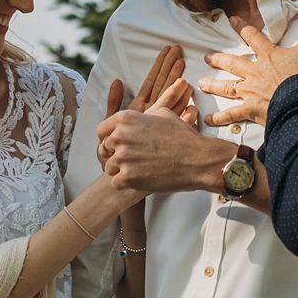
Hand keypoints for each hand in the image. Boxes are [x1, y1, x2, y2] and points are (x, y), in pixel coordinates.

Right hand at [98, 44, 195, 167]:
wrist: (122, 180)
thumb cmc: (116, 154)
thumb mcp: (111, 127)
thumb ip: (113, 103)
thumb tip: (117, 80)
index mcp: (135, 112)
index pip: (151, 83)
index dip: (160, 67)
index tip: (170, 51)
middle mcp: (147, 119)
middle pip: (162, 88)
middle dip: (170, 68)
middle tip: (180, 51)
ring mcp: (157, 131)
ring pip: (172, 105)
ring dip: (181, 88)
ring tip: (191, 71)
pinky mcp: (164, 144)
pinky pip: (179, 126)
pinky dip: (187, 114)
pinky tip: (194, 103)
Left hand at [99, 80, 227, 194]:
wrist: (197, 159)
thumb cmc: (183, 137)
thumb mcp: (162, 114)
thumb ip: (143, 115)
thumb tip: (139, 117)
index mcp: (126, 119)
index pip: (101, 130)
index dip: (107, 138)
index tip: (114, 145)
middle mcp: (120, 136)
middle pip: (104, 149)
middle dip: (116, 154)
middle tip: (131, 158)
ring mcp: (123, 158)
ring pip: (109, 167)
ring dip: (121, 170)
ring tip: (138, 169)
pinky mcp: (128, 177)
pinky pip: (115, 182)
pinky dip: (126, 183)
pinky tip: (139, 179)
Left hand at [199, 0, 297, 127]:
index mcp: (269, 55)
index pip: (252, 36)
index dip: (241, 27)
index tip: (230, 20)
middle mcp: (255, 73)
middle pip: (233, 63)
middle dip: (219, 59)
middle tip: (208, 57)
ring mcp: (251, 93)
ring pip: (228, 87)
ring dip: (214, 85)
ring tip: (202, 83)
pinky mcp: (252, 111)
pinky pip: (232, 115)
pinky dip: (220, 118)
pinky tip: (208, 120)